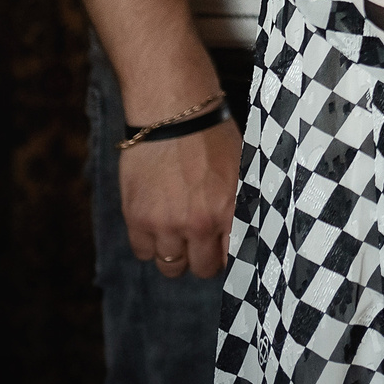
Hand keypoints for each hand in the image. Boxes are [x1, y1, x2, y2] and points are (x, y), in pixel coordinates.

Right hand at [120, 119, 238, 279]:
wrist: (174, 115)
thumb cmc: (212, 137)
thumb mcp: (240, 170)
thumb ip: (239, 204)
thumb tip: (245, 231)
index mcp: (231, 211)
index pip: (233, 258)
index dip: (227, 257)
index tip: (223, 252)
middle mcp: (200, 224)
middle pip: (201, 268)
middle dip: (203, 259)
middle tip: (200, 243)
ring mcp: (166, 224)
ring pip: (170, 266)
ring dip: (175, 254)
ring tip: (177, 234)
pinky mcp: (138, 218)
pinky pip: (143, 252)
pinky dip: (149, 244)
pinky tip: (156, 225)